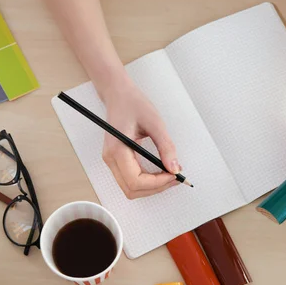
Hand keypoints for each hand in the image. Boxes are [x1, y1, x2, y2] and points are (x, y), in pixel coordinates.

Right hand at [100, 76, 179, 198]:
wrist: (118, 94)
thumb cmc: (132, 103)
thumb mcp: (155, 123)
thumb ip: (166, 147)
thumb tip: (174, 168)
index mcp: (117, 149)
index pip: (135, 181)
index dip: (157, 183)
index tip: (173, 175)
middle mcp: (111, 158)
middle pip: (132, 190)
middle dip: (156, 188)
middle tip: (175, 178)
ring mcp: (112, 161)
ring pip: (131, 188)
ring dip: (152, 187)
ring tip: (169, 175)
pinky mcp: (117, 160)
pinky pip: (131, 180)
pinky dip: (147, 181)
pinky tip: (160, 172)